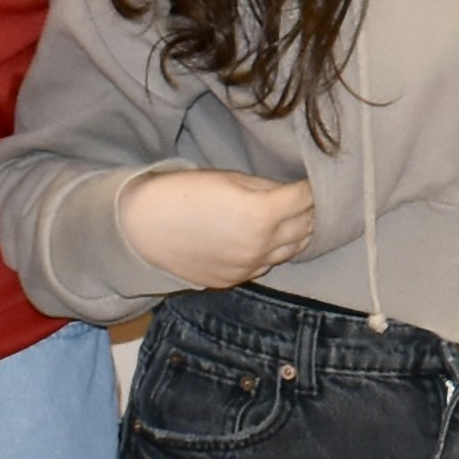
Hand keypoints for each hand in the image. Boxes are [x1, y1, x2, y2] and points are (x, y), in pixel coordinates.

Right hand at [114, 164, 317, 288]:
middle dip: (311, 211)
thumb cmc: (181, 194)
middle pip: (305, 228)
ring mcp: (248, 268)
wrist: (141, 229)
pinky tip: (268, 238)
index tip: (317, 180)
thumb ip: (265, 188)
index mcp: (261, 215)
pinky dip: (273, 251)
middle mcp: (260, 246)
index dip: (313, 188)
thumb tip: (289, 193)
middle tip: (311, 198)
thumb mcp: (228, 179)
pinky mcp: (234, 280)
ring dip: (297, 234)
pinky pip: (266, 266)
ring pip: (291, 252)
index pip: (306, 200)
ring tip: (296, 218)